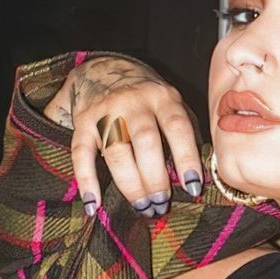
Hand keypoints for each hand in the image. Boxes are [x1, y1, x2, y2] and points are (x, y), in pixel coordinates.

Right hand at [45, 56, 205, 217]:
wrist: (104, 71)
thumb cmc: (148, 100)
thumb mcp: (172, 104)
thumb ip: (184, 133)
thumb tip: (198, 176)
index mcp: (162, 97)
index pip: (177, 127)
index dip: (186, 158)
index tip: (193, 186)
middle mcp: (133, 101)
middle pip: (145, 142)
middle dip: (155, 177)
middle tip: (161, 203)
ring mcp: (106, 112)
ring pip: (116, 151)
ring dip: (130, 185)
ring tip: (142, 207)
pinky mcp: (82, 123)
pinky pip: (81, 154)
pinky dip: (86, 180)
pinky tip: (94, 204)